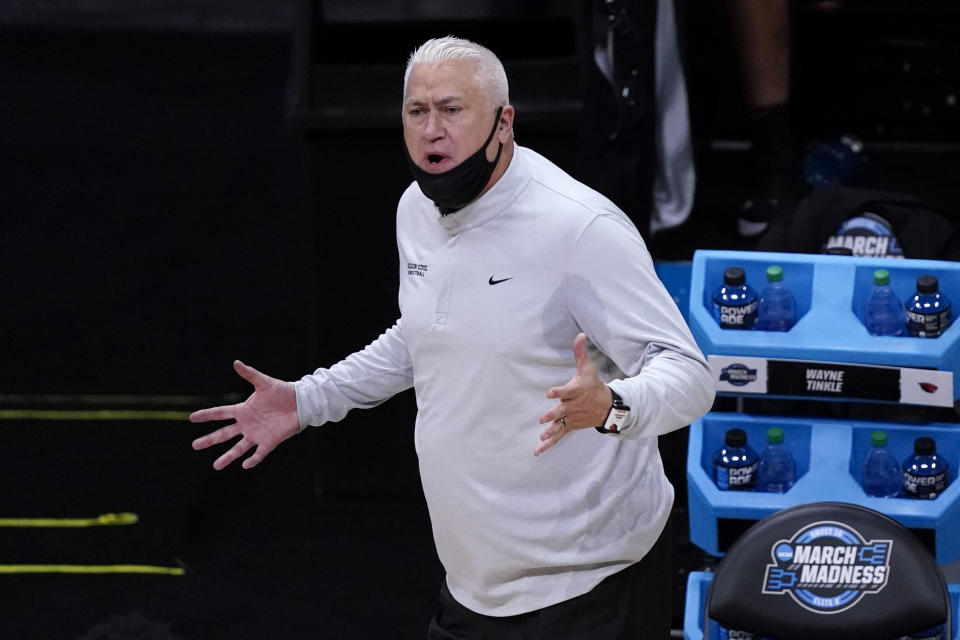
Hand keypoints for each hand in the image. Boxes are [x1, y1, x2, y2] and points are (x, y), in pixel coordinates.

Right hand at [190, 360, 299, 469]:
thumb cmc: (282, 392)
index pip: (220, 413)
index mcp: (243, 410)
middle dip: (209, 440)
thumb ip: (250, 374)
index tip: (192, 417)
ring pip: (238, 448)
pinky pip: (259, 453)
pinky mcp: (269, 442)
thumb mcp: (264, 383)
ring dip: (227, 457)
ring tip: (216, 466)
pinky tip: (245, 465)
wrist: (301, 403)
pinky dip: (253, 459)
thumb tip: (236, 362)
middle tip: (195, 445)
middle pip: (224, 434)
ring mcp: (257, 434)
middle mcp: (247, 424)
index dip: (207, 415)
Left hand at [535, 333, 612, 456]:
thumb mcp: (587, 369)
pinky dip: (548, 444)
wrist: (607, 407)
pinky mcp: (570, 426)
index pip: (567, 390)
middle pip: (562, 410)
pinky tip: (537, 451)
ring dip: (551, 431)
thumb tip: (580, 334)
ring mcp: (572, 418)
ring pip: (561, 425)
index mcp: (576, 391)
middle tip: (543, 418)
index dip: (558, 391)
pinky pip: (559, 436)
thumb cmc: (593, 385)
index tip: (549, 393)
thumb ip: (580, 353)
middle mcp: (574, 405)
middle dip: (553, 415)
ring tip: (542, 437)